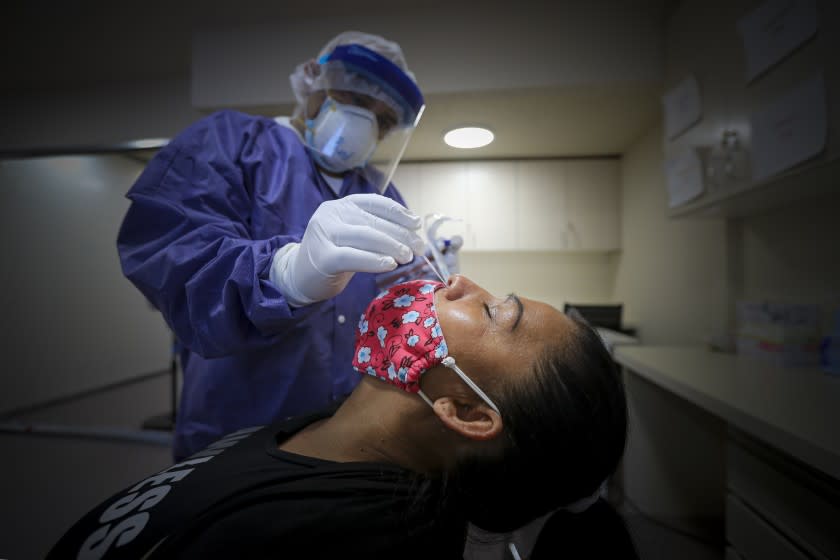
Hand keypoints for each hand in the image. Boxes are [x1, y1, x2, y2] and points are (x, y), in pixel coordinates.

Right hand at [271, 194, 424, 306]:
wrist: (299, 276)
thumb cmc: (332, 255)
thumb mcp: (352, 235)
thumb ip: (374, 229)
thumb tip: (412, 232)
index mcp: (341, 205)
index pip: (375, 203)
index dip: (398, 212)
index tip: (416, 223)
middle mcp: (331, 214)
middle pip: (374, 221)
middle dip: (401, 234)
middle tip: (419, 247)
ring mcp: (324, 234)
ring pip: (366, 236)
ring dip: (392, 246)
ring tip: (408, 256)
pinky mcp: (322, 257)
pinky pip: (353, 257)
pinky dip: (374, 260)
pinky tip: (389, 264)